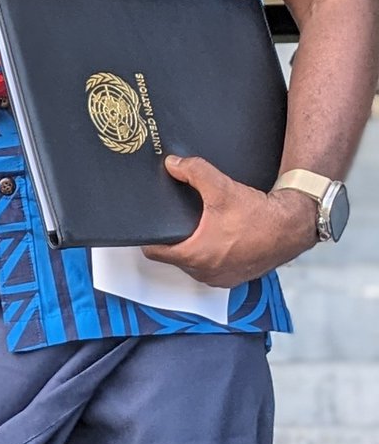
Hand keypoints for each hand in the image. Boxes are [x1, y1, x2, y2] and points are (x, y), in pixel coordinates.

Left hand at [142, 155, 317, 286]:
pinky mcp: (235, 278)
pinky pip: (211, 269)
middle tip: (175, 223)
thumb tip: (173, 164)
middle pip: (173, 258)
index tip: (150, 227)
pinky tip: (215, 240)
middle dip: (173, 241)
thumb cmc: (260, 215)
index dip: (149, 238)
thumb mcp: (221, 187)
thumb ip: (193, 171)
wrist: (293, 226)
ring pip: (192, 264)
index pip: (155, 252)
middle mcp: (207, 273)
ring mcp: (221, 278)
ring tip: (195, 230)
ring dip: (192, 249)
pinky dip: (210, 256)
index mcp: (197, 256)